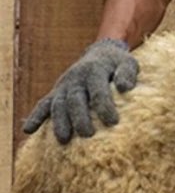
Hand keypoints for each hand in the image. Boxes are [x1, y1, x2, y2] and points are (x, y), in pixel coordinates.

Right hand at [23, 38, 138, 143]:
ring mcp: (63, 86)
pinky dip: (35, 117)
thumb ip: (127, 74)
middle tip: (87, 134)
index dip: (104, 106)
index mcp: (94, 71)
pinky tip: (28, 130)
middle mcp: (75, 79)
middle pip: (75, 100)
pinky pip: (43, 105)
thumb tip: (124, 87)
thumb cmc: (118, 64)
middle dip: (80, 117)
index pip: (98, 90)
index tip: (113, 122)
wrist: (100, 53)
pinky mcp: (56, 93)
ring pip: (58, 105)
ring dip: (59, 122)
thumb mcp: (128, 64)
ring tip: (63, 140)